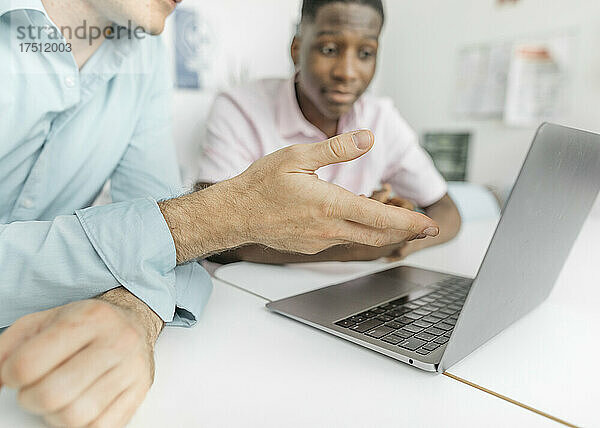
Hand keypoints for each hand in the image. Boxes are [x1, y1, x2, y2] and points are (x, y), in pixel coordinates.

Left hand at [0, 288, 162, 427]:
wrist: (134, 321)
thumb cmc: (86, 324)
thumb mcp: (44, 321)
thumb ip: (10, 348)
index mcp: (89, 318)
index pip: (29, 363)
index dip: (12, 376)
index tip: (16, 374)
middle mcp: (116, 341)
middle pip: (52, 395)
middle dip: (31, 400)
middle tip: (34, 391)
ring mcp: (132, 368)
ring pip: (75, 416)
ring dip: (56, 415)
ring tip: (59, 399)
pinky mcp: (140, 391)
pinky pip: (102, 427)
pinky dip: (82, 425)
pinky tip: (79, 405)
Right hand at [160, 130, 438, 262]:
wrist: (235, 214)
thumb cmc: (261, 184)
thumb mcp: (298, 156)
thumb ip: (336, 149)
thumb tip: (367, 138)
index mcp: (330, 205)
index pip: (380, 218)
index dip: (410, 223)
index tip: (430, 225)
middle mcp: (329, 229)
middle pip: (378, 236)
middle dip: (405, 232)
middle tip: (423, 226)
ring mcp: (320, 242)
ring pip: (362, 240)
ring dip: (381, 231)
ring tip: (394, 218)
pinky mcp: (311, 247)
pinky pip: (341, 241)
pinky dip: (357, 232)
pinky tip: (353, 218)